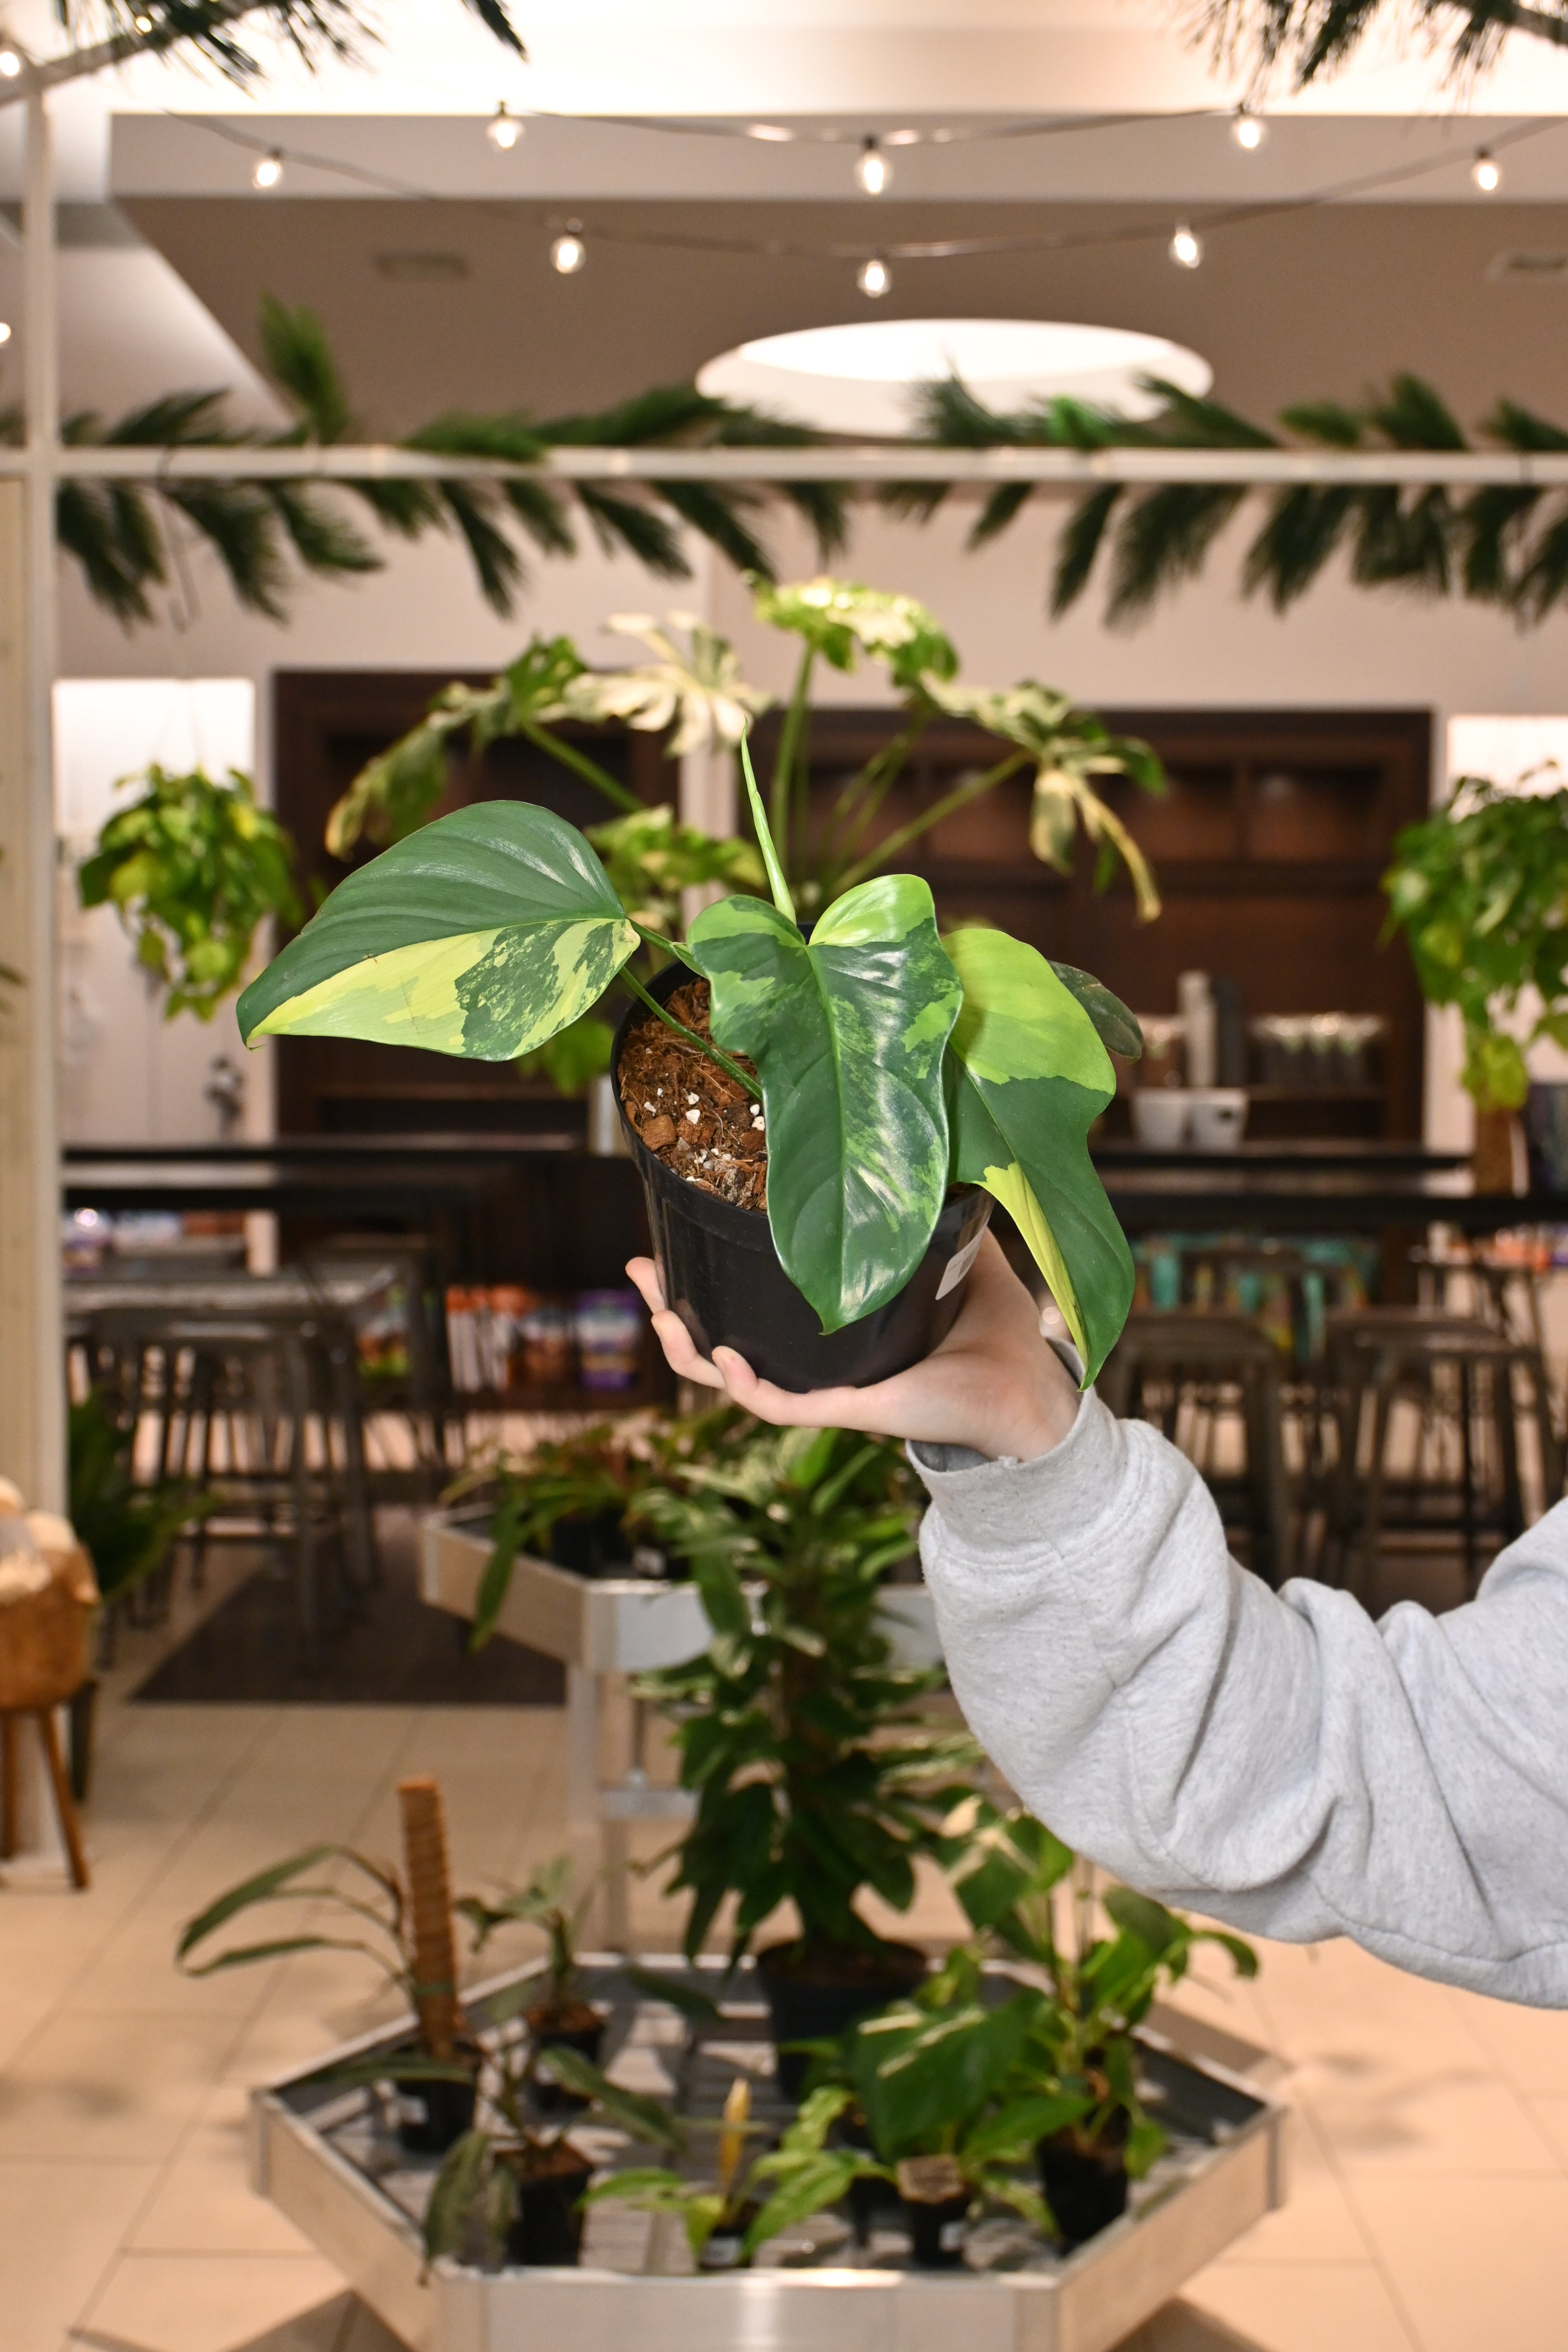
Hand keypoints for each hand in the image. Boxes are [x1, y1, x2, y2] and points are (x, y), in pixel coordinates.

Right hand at [624, 1231, 1080, 1461]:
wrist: (1033, 1390)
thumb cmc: (999, 1333)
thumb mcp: (959, 1255)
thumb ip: (931, 1216)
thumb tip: (914, 1159)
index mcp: (834, 1333)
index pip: (757, 1311)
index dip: (711, 1282)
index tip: (674, 1240)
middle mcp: (821, 1364)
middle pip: (723, 1344)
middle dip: (671, 1310)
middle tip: (638, 1267)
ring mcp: (830, 1390)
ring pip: (734, 1380)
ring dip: (688, 1348)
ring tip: (659, 1309)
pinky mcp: (851, 1410)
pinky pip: (781, 1406)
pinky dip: (748, 1385)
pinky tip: (724, 1355)